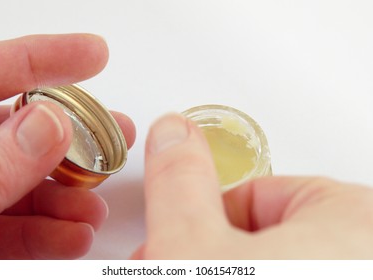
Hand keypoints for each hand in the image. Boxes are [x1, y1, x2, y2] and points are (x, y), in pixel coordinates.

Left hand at [0, 34, 135, 258]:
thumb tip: (50, 123)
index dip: (46, 56)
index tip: (95, 53)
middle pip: (18, 131)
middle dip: (72, 138)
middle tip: (114, 135)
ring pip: (19, 182)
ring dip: (64, 195)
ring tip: (94, 206)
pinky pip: (8, 226)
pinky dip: (44, 233)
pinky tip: (74, 236)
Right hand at [135, 113, 372, 258]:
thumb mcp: (194, 246)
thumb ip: (181, 181)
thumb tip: (172, 131)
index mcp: (353, 219)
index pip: (261, 192)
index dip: (212, 218)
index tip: (191, 242)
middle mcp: (365, 248)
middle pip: (266, 230)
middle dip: (216, 248)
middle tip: (192, 266)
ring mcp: (354, 268)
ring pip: (275, 259)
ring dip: (227, 266)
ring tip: (206, 275)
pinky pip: (291, 270)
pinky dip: (255, 276)